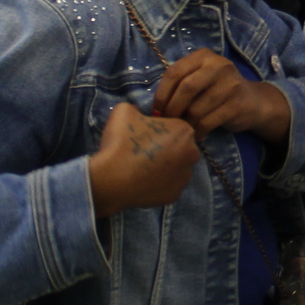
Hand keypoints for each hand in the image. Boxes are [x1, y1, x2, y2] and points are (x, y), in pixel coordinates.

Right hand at [85, 101, 199, 216]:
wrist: (112, 179)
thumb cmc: (121, 142)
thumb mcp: (125, 111)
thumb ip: (138, 108)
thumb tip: (139, 115)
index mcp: (185, 131)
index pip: (175, 126)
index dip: (158, 129)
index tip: (143, 134)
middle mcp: (192, 154)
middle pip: (180, 147)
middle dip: (166, 148)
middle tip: (143, 151)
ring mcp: (184, 177)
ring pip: (176, 168)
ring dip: (164, 167)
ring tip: (141, 168)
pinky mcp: (174, 196)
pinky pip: (168, 186)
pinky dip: (158, 184)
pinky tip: (142, 181)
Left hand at [153, 47, 291, 152]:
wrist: (253, 102)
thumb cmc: (218, 91)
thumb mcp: (201, 78)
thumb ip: (181, 82)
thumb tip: (156, 107)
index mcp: (204, 56)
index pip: (175, 72)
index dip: (162, 94)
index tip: (156, 110)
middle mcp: (219, 65)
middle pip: (186, 88)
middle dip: (172, 108)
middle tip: (168, 122)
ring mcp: (230, 84)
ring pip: (197, 108)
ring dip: (186, 123)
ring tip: (183, 129)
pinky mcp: (237, 104)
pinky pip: (209, 121)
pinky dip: (199, 131)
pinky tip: (197, 134)